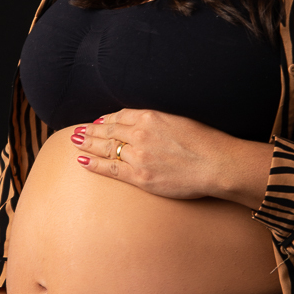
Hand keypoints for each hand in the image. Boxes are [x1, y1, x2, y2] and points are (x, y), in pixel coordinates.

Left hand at [71, 109, 273, 206]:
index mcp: (151, 116)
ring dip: (87, 145)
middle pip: (108, 131)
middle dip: (90, 131)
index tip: (98, 121)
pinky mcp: (140, 176)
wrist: (218, 164)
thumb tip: (146, 123)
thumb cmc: (207, 143)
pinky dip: (94, 164)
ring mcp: (138, 156)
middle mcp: (140, 134)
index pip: (120, 116)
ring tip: (75, 142)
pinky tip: (82, 161)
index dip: (107, 119)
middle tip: (77, 131)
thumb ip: (159, 121)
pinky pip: (110, 169)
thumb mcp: (180, 120)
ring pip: (105, 148)